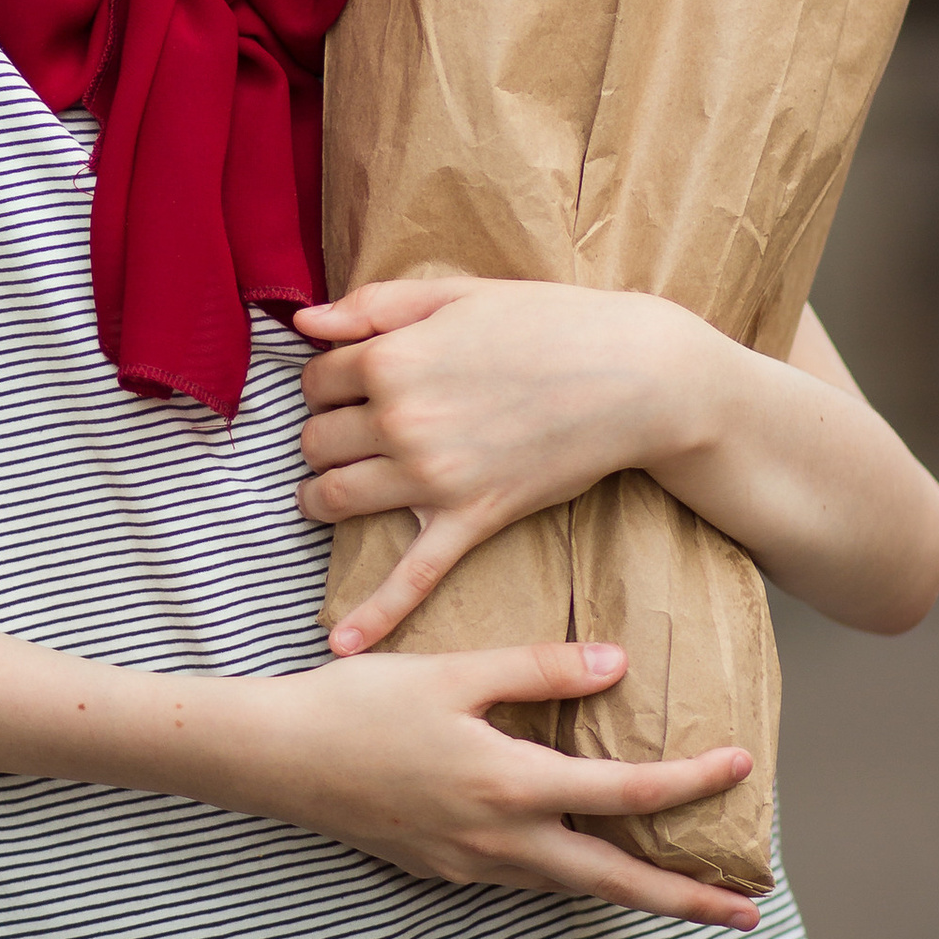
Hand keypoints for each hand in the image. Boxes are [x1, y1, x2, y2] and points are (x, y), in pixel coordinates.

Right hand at [235, 637, 760, 923]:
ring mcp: (470, 866)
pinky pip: (527, 880)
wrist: (274, 758)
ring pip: (571, 887)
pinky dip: (573, 877)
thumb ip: (540, 670)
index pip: (625, 793)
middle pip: (615, 882)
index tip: (743, 768)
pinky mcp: (442, 870)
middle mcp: (500, 842)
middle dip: (686, 901)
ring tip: (681, 892)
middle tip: (746, 914)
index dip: (691, 782)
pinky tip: (580, 857)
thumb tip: (618, 666)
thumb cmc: (358, 704)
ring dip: (631, 892)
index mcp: (510, 788)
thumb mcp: (454, 671)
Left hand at [293, 277, 719, 650]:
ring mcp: (433, 477)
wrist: (634, 375)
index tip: (346, 384)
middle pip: (316, 440)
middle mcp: (401, 421)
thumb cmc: (549, 322)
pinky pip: (411, 576)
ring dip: (320, 497)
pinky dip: (374, 613)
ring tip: (324, 495)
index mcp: (393, 359)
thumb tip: (304, 324)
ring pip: (335, 497)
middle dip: (323, 435)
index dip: (326, 381)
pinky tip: (341, 645)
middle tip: (345, 433)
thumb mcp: (456, 294)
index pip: (317, 379)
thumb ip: (373, 306)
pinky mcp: (472, 518)